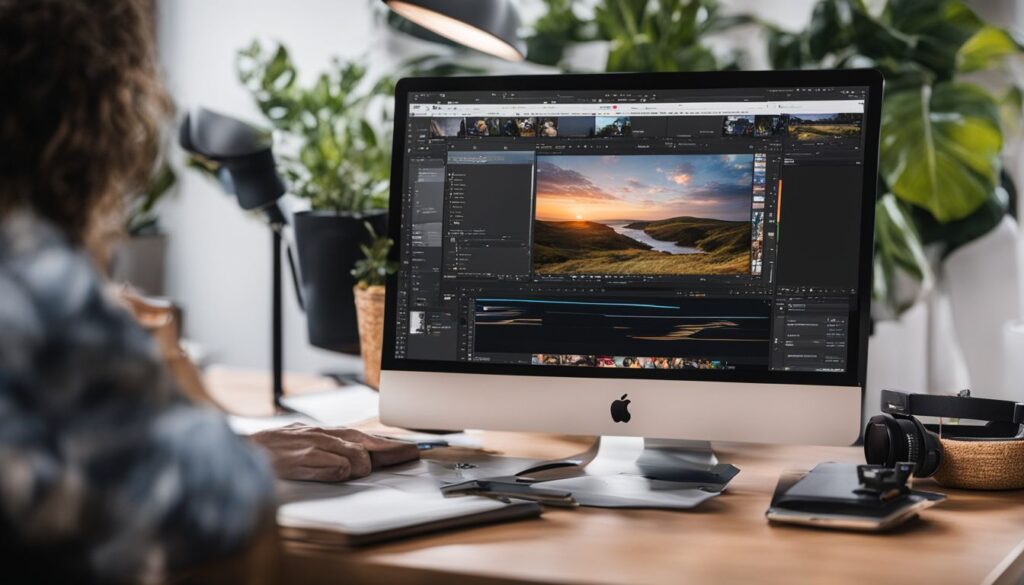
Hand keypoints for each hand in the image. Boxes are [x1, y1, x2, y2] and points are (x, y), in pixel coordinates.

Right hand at [248, 424, 419, 481]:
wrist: (245, 448)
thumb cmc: (274, 448)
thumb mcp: (305, 442)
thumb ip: (329, 448)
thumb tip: (353, 458)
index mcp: (326, 432)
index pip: (365, 435)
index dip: (388, 442)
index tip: (409, 448)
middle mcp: (324, 435)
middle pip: (367, 440)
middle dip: (391, 449)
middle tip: (412, 453)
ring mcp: (315, 446)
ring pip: (354, 455)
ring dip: (358, 467)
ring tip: (348, 470)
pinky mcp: (306, 459)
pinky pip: (334, 467)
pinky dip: (338, 471)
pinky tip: (335, 473)